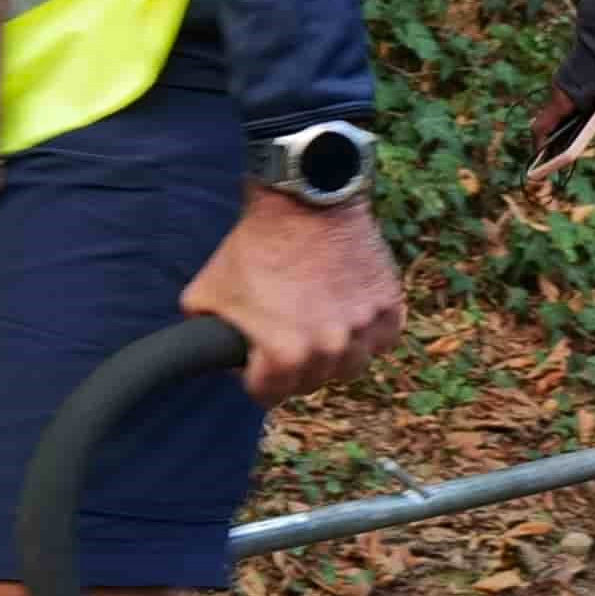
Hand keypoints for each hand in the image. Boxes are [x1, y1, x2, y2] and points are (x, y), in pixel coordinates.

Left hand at [185, 187, 403, 402]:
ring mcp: (364, 329)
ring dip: (333, 354)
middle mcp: (329, 349)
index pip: (269, 396)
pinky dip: (368, 334)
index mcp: (284, 355)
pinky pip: (382, 341)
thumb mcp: (205, 294)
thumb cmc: (255, 245)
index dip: (255, 375)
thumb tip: (212, 357)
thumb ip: (204, 337)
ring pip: (350, 367)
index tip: (255, 355)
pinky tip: (348, 313)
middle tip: (285, 333)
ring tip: (318, 325)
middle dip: (293, 366)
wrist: (306, 199)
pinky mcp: (389, 306)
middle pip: (311, 384)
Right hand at [511, 87, 594, 181]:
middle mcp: (560, 92)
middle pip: (551, 122)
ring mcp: (566, 84)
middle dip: (556, 141)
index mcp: (562, 100)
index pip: (541, 129)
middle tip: (563, 157)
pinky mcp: (575, 77)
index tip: (544, 163)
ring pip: (563, 111)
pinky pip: (572, 100)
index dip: (541, 148)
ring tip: (577, 142)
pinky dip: (577, 113)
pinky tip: (589, 117)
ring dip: (568, 126)